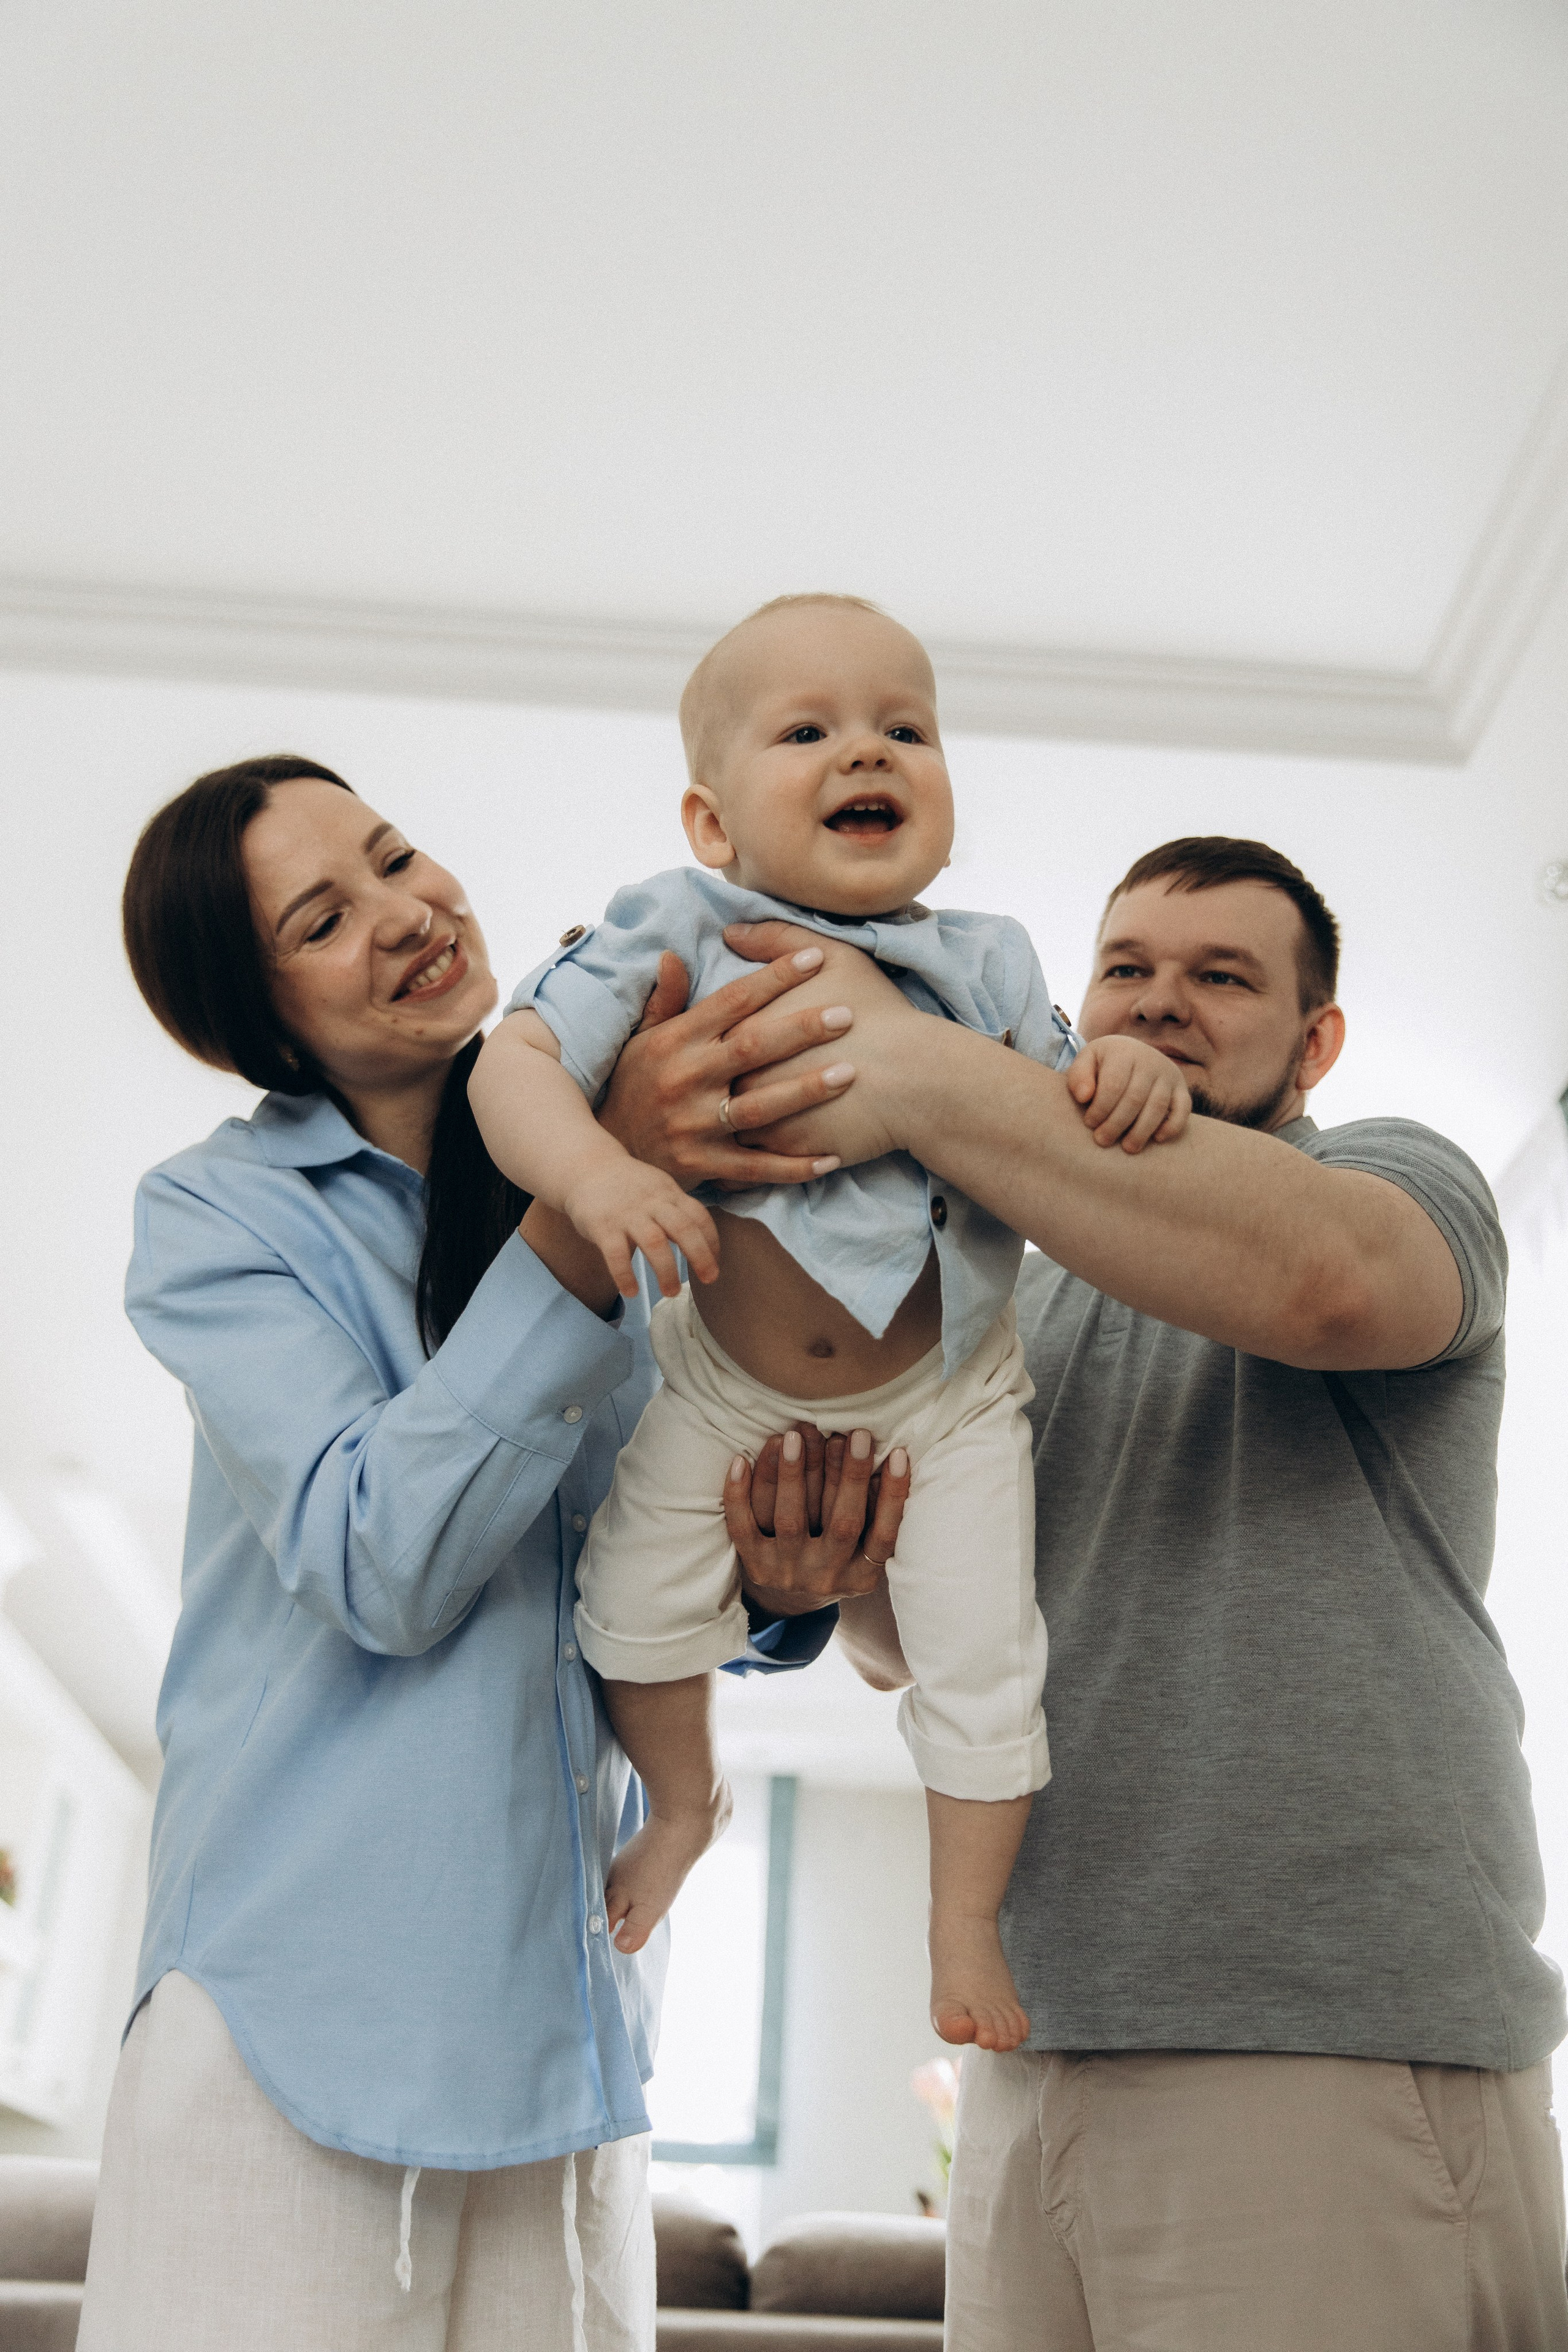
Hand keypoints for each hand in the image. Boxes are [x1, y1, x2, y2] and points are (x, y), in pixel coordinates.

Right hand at [561, 1154, 721, 1299]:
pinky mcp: (602, 1226)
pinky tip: (631, 1292)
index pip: (699, 1215)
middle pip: (683, 1227)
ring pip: (654, 1242)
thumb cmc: (627, 1186)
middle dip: (700, 1255)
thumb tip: (702, 1243)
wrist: (585, 1167)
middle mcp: (652, 1202)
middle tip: (709, 1279)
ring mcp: (627, 1213)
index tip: (715, 1262)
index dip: (712, 1240)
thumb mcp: (657, 1188)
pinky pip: (616, 1254)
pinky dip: (625, 1275)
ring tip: (672, 1292)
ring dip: (667, 1271)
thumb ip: (677, 1210)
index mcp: (669, 1193)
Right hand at [597, 945, 862, 1190]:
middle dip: (800, 1029)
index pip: (732, 1001)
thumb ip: (664, 1000)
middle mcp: (685, 1079)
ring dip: (804, 1091)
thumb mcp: (641, 1040)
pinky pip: (755, 1167)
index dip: (774, 978)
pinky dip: (793, 1166)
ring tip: (849, 1074)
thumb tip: (674, 955)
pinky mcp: (702, 1165)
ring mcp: (694, 1125)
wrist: (608, 1155)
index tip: (815, 957)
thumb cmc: (634, 1087)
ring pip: (758, 1107)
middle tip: (846, 1014)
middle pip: (751, 1048)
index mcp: (675, 1041)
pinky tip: (831, 1158)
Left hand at [722, 921, 924, 1168]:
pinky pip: (748, 1166)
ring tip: (706, 1132)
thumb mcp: (833, 956)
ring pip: (721, 1128)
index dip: (710, 1039)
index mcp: (748, 1029)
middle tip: (692, 1089)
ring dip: (713, 1132)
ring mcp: (762, 1118)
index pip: (712, 1034)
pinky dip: (738, 1168)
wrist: (913, 1076)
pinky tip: (732, 1168)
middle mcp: (745, 1076)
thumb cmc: (877, 1011)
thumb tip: (732, 931)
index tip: (710, 1044)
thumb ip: (777, 939)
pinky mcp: (784, 1153)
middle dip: (700, 1089)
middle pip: (709, 1084)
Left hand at [725, 1422, 910, 1616]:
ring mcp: (788, 1573)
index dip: (893, 1496)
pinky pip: (744, 1528)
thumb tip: (890, 1457)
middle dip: (849, 1475)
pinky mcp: (754, 1566)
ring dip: (793, 1475)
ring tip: (796, 1436)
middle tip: (851, 1433)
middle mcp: (827, 1577)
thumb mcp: (861, 1548)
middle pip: (842, 1524)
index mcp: (862, 1576)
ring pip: (791, 1520)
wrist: (787, 1600)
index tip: (898, 1454)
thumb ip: (873, 1513)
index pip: (883, 1535)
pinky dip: (740, 1494)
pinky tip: (742, 1460)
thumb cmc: (834, 1557)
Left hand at [1065, 1035, 1190, 1152]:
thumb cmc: (1103, 1065)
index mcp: (1123, 1051)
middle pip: (1134, 1099)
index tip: (1089, 1123)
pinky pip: (1183, 1109)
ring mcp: (1168, 1074)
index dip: (1100, 1109)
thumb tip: (1084, 1096)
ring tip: (1128, 1148)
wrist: (1131, 1054)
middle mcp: (1150, 1060)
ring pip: (1158, 1106)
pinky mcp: (1181, 1088)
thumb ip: (1078, 1077)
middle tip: (1103, 1141)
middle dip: (1117, 1124)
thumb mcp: (1086, 1063)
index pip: (1113, 1085)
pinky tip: (1157, 1139)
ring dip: (1142, 1131)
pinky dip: (1172, 1126)